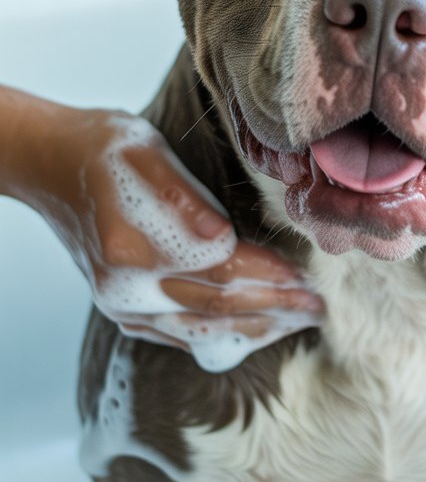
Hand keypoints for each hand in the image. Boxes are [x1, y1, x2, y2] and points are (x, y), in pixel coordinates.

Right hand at [11, 99, 322, 364]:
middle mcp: (124, 288)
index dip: (267, 276)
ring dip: (256, 329)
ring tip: (300, 322)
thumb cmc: (102, 147)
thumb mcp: (143, 150)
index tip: (308, 277)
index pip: (218, 272)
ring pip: (201, 330)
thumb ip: (183, 195)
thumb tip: (221, 234)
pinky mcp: (123, 312)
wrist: (50, 167)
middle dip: (274, 308)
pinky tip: (256, 329)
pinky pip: (181, 335)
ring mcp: (121, 306)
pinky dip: (223, 333)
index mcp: (132, 247)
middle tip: (320, 307)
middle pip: (215, 308)